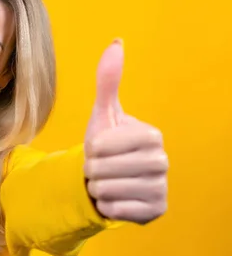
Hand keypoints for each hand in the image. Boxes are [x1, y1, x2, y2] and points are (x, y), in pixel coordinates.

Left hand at [83, 40, 168, 224]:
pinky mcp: (155, 212)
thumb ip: (108, 81)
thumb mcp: (104, 114)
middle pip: (102, 169)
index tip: (101, 149)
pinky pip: (114, 210)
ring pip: (106, 190)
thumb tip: (116, 42)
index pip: (102, 145)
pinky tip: (115, 198)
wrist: (110, 179)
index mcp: (151, 136)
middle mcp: (162, 162)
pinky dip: (106, 206)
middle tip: (101, 168)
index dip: (92, 149)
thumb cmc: (106, 145)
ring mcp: (161, 188)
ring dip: (96, 187)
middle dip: (92, 170)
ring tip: (106, 181)